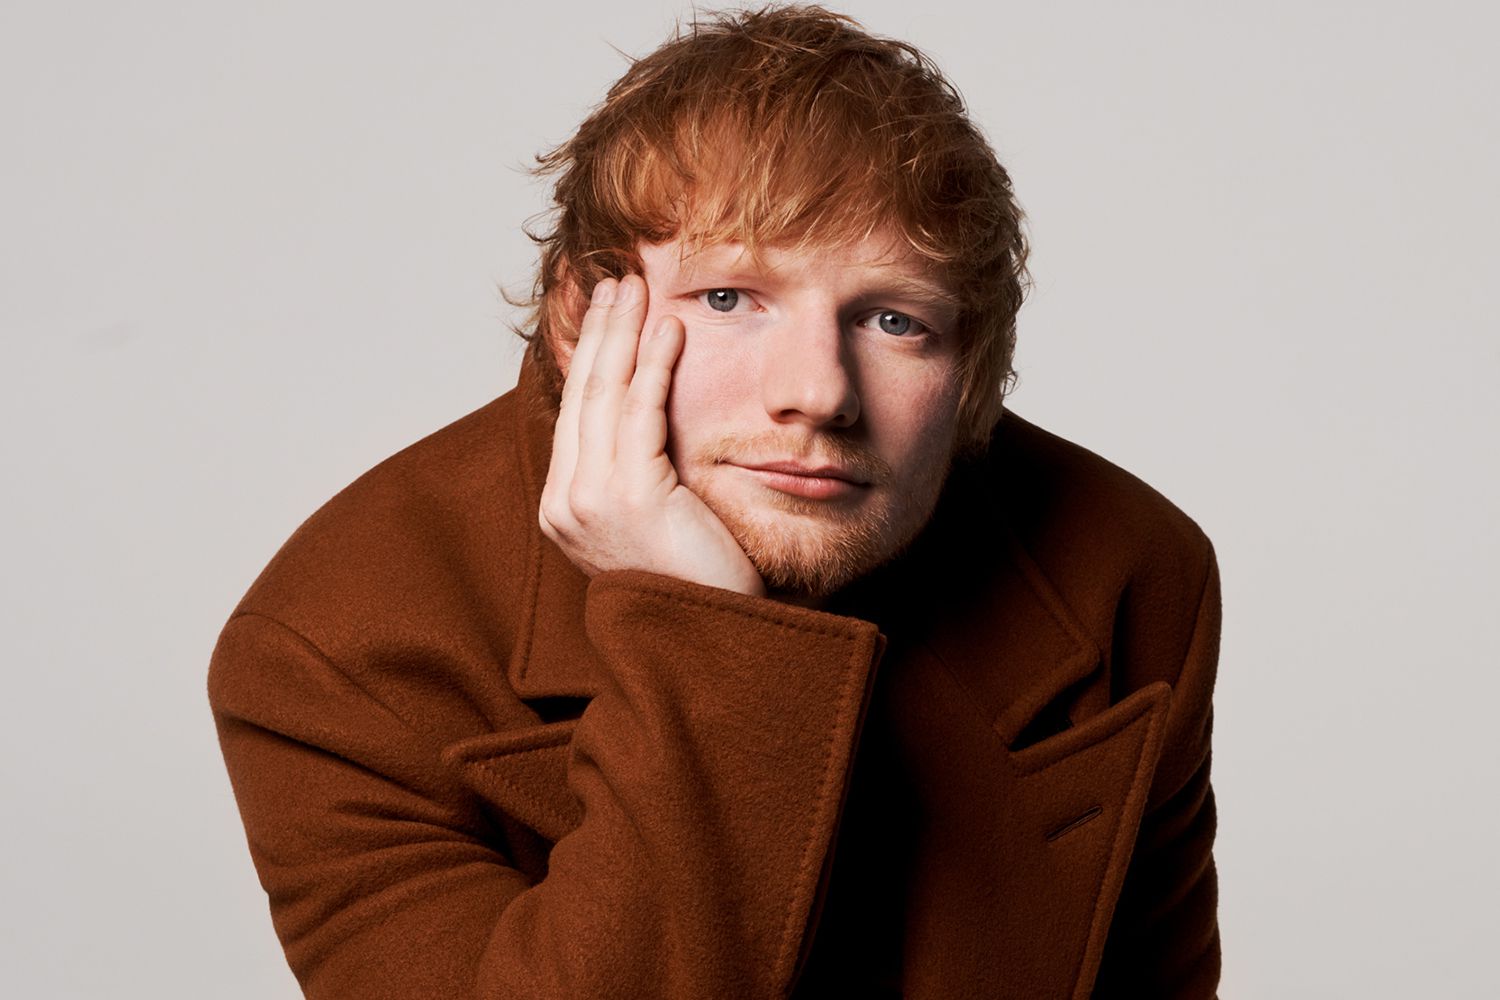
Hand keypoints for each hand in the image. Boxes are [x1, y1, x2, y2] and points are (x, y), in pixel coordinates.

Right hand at [538, 273, 767, 597]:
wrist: (711, 637)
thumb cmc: (695, 584)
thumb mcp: (654, 521)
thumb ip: (637, 473)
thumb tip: (644, 420)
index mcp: (566, 508)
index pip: (575, 413)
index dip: (589, 355)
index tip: (606, 313)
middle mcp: (568, 502)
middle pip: (581, 393)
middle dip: (599, 330)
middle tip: (615, 281)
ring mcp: (591, 500)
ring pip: (604, 394)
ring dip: (623, 333)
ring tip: (638, 289)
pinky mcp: (627, 495)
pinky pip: (640, 413)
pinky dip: (654, 365)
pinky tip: (668, 330)